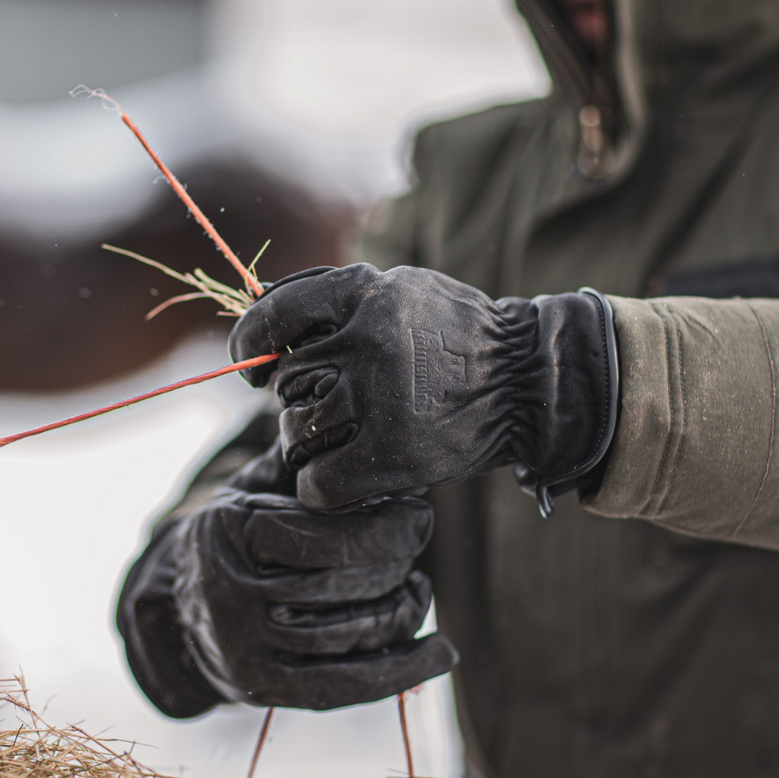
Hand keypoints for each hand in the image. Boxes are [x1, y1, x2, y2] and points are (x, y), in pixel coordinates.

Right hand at [117, 443, 456, 712]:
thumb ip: (303, 465)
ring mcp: (249, 648)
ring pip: (355, 633)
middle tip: (416, 544)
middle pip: (347, 586)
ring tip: (417, 588)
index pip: (329, 536)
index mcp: (234, 532)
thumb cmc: (239, 537)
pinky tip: (441, 652)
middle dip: (399, 563)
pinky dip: (404, 671)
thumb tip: (371, 436)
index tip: (419, 515)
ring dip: (404, 609)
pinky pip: (349, 685)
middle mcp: (234, 594)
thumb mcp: (255, 488)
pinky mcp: (268, 688)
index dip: (390, 528)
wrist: (181, 612)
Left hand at [229, 263, 618, 513]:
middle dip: (297, 399)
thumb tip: (258, 313)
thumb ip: (337, 298)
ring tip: (339, 442)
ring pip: (297, 432)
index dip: (250, 343)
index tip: (253, 368)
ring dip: (307, 444)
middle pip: (288, 383)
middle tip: (329, 409)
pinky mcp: (394, 455)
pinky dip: (317, 487)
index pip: (274, 315)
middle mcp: (366, 342)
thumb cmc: (456, 335)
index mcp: (365, 293)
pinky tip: (336, 480)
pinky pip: (319, 482)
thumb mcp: (402, 290)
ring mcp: (380, 399)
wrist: (528, 381)